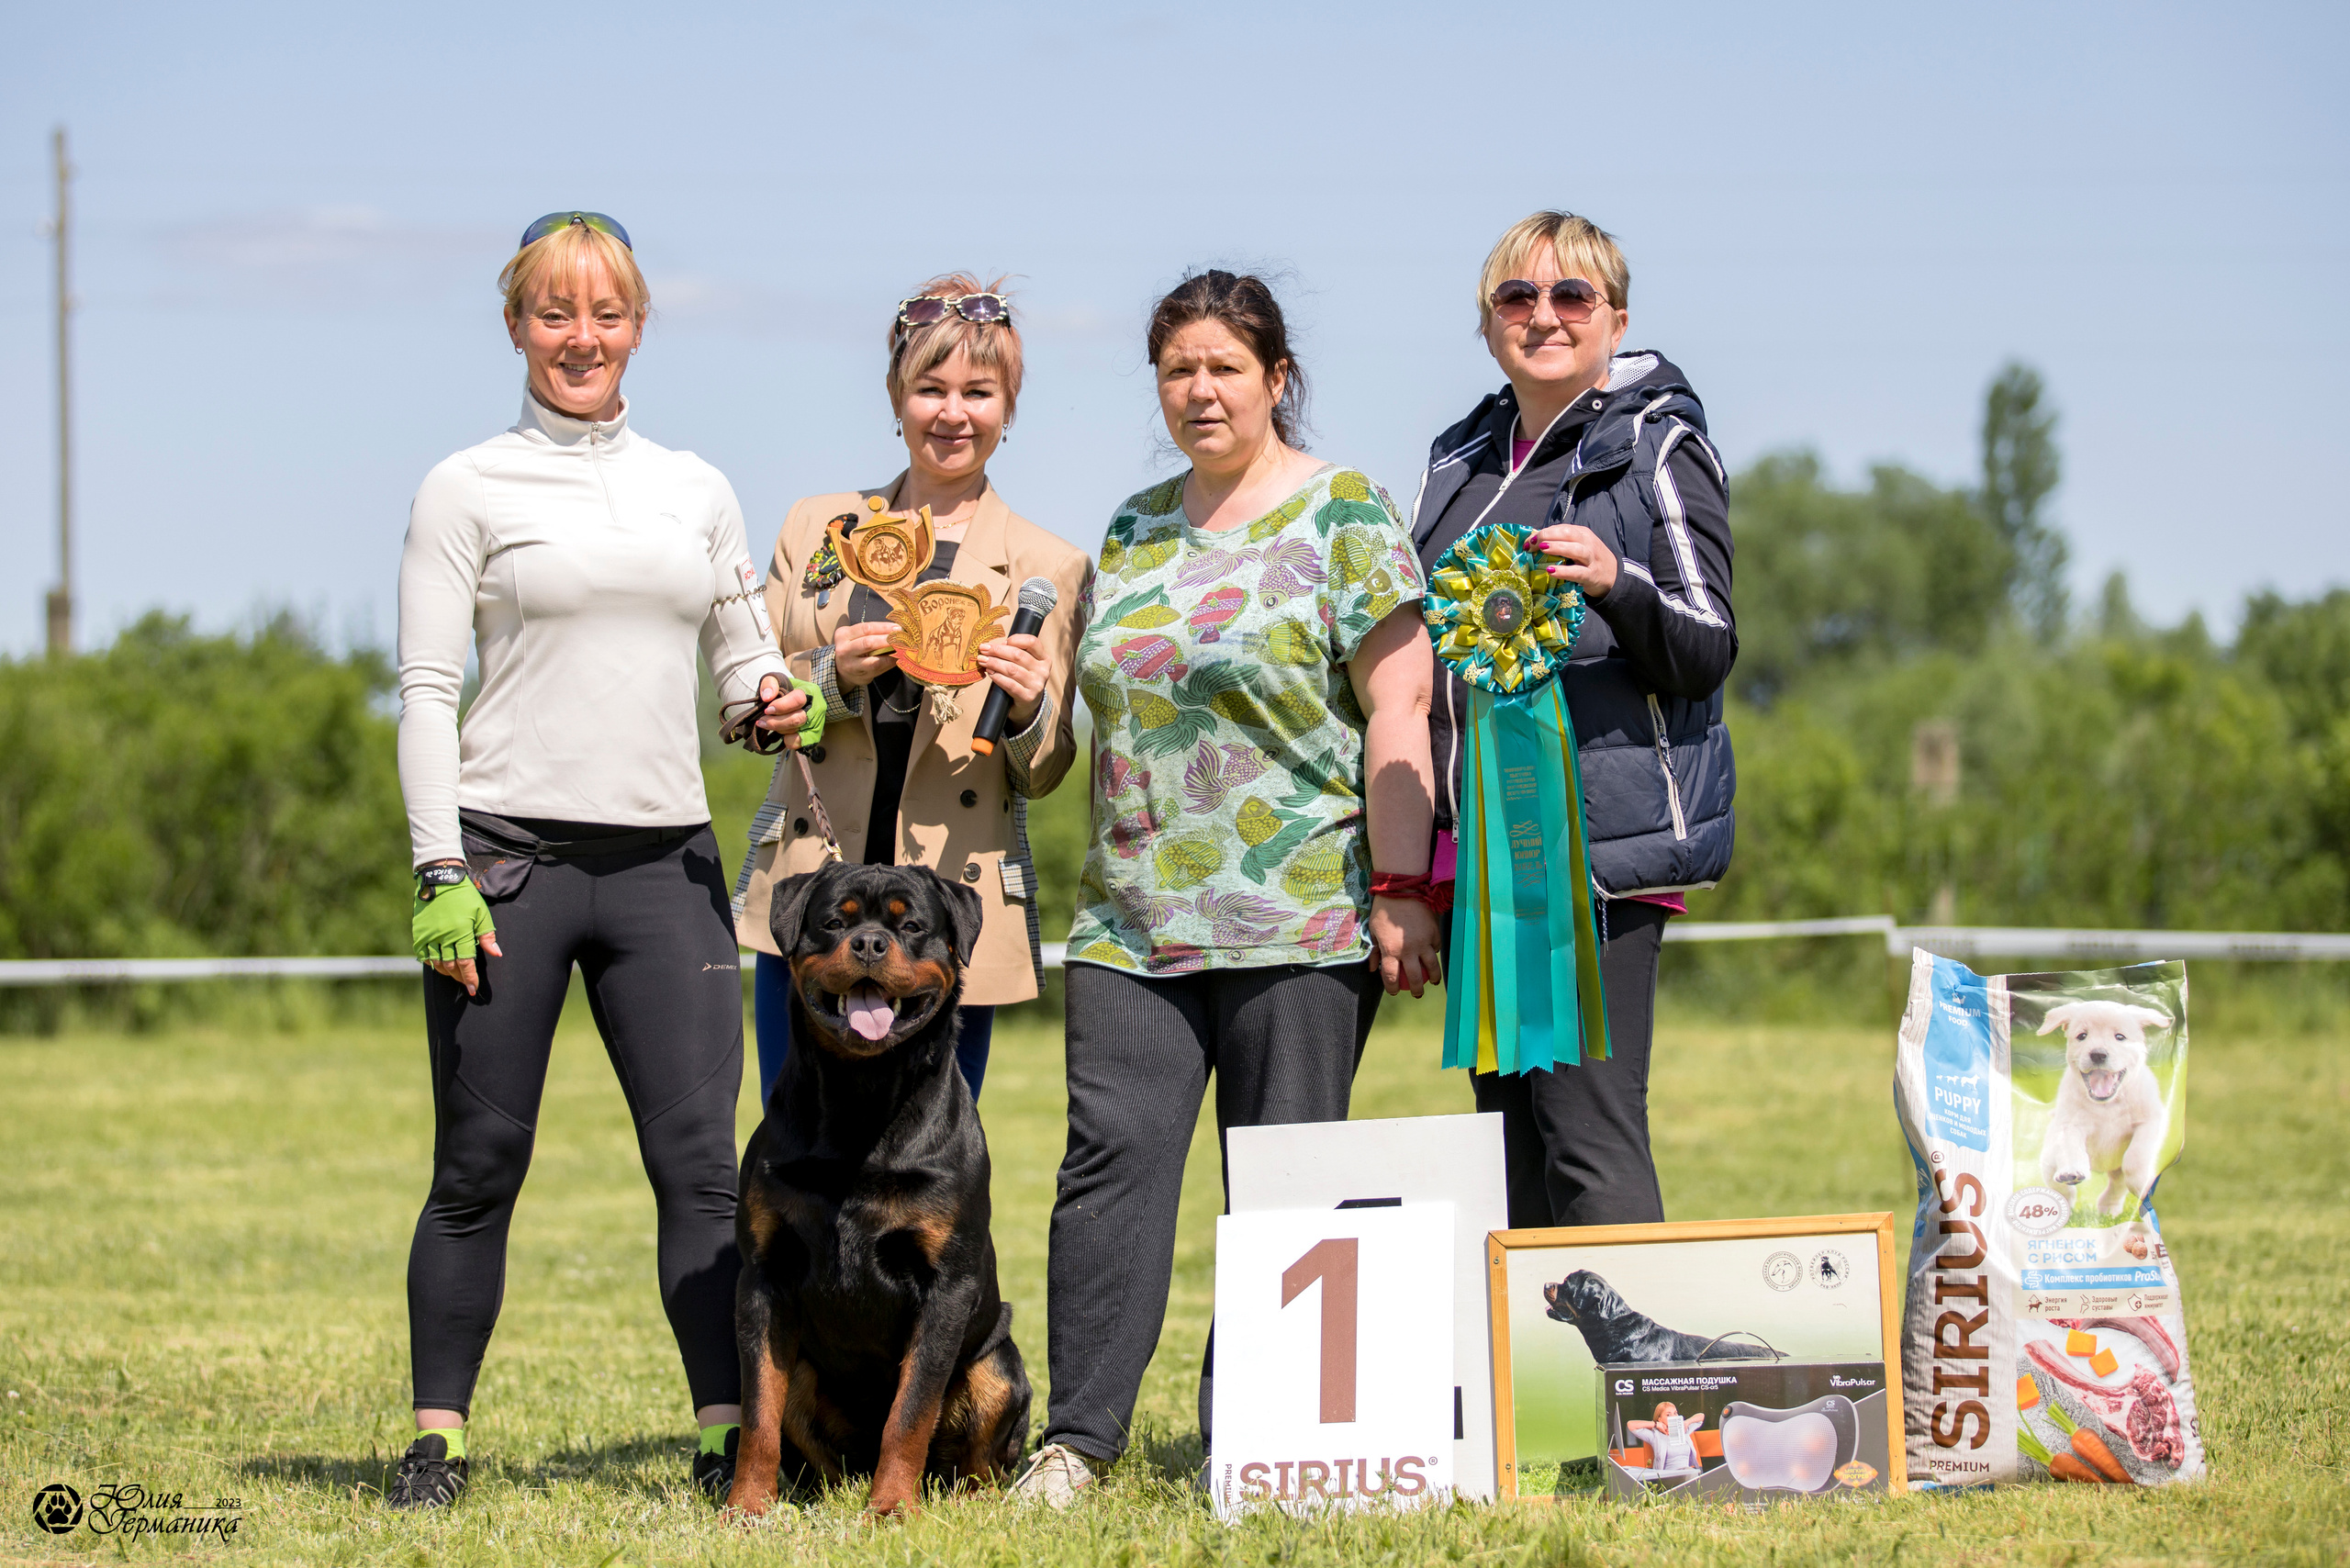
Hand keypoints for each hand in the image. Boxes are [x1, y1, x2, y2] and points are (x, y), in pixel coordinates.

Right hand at [413, 870, 501, 997]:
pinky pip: (422, 954)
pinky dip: (430, 963)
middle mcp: (444, 936)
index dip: (470, 978)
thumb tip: (496, 954)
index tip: (474, 989)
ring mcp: (429, 935)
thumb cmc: (465, 896)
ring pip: (436, 963)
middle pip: (451, 966)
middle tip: (466, 983)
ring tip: (454, 975)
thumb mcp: (481, 913)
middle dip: (460, 978)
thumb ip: (487, 936)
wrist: (441, 879)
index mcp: (462, 932)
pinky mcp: (418, 932)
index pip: (466, 963)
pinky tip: (437, 965)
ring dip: (446, 972)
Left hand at [752, 674, 823, 748]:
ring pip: (796, 732)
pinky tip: (781, 732)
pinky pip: (798, 743)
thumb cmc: (785, 689)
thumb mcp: (777, 680)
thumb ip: (770, 683)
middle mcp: (817, 708)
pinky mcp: (813, 736)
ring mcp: (816, 724)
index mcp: (810, 691)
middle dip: (775, 722)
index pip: (798, 699)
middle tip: (762, 721)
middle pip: (797, 719)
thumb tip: (767, 697)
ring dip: (779, 729)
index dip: (781, 706)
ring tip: (770, 723)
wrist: (793, 700)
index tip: (767, 709)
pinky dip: (786, 740)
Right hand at [833, 620, 899, 687]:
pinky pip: (878, 670)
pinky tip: (897, 658)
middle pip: (868, 643)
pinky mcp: (859, 677)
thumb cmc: (853, 648)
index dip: (884, 627)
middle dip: (888, 640)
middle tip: (902, 638)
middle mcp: (844, 650)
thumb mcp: (856, 636)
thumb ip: (872, 632)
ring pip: (874, 660)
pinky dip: (889, 663)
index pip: (866, 628)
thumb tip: (897, 628)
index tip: (898, 627)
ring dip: (891, 654)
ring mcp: (851, 665)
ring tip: (902, 649)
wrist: (841, 669)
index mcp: (843, 635)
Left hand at [976, 632, 1048, 727]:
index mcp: (1044, 658)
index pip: (1032, 642)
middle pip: (1018, 655)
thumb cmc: (1022, 679)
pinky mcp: (1027, 696)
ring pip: (1012, 669)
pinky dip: (997, 677)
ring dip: (994, 663)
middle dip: (998, 650)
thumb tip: (993, 646)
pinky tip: (989, 672)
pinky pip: (1009, 684)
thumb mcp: (1025, 664)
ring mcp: (1036, 685)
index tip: (1002, 641)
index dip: (1016, 639)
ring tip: (982, 660)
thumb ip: (1015, 653)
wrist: (1028, 704)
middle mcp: (1043, 671)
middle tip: (983, 649)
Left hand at [1367, 894, 1443, 997]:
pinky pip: (1436, 948)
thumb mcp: (1374, 930)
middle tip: (1417, 994)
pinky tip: (1433, 956)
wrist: (1402, 890)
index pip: (1391, 977)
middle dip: (1416, 990)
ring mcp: (1423, 942)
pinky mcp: (1434, 933)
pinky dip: (1434, 953)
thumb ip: (1375, 951)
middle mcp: (1408, 950)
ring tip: (1433, 982)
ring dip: (1433, 977)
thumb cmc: (1384, 911)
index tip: (1394, 991)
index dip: (1392, 988)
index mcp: (1391, 950)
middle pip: (1414, 977)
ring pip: (1431, 967)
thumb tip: (1373, 968)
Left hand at [1531, 523, 1617, 598]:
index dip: (1544, 532)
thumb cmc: (1589, 561)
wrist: (1613, 576)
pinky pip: (1577, 572)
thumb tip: (1534, 541)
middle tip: (1533, 543)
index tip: (1529, 541)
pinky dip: (1564, 571)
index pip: (1562, 529)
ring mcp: (1591, 559)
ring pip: (1575, 549)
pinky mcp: (1592, 575)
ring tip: (1542, 548)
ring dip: (1557, 547)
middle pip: (1568, 534)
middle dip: (1548, 536)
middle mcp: (1587, 543)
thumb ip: (1559, 543)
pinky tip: (1551, 571)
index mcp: (1582, 534)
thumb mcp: (1577, 547)